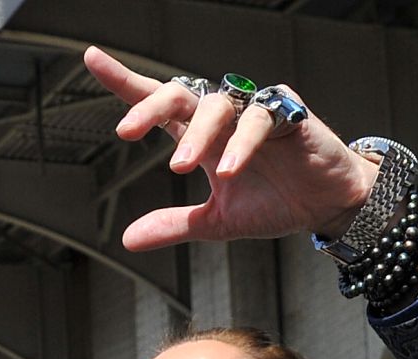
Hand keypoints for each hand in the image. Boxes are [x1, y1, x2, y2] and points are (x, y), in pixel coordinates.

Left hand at [85, 45, 377, 251]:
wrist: (325, 207)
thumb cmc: (274, 202)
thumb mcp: (215, 222)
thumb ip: (173, 226)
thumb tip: (128, 239)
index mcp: (201, 136)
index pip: (159, 103)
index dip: (125, 83)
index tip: (92, 59)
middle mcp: (224, 117)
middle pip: (178, 94)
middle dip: (148, 107)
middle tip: (125, 132)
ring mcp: (255, 111)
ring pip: (216, 104)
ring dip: (195, 135)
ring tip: (181, 168)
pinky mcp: (288, 113)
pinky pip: (259, 120)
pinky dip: (240, 144)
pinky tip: (227, 170)